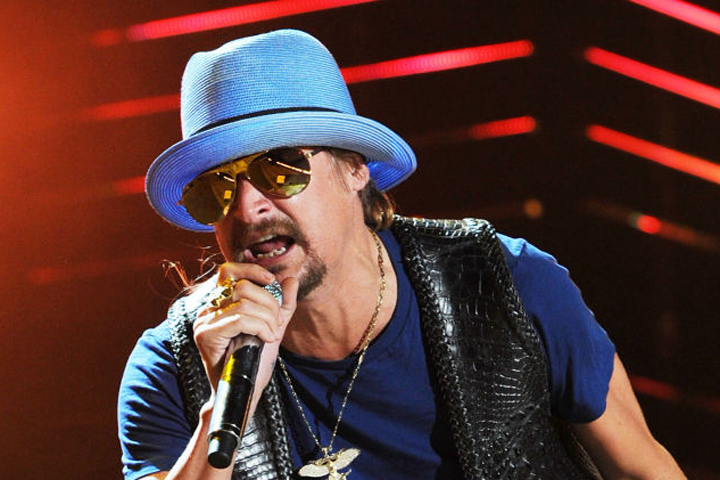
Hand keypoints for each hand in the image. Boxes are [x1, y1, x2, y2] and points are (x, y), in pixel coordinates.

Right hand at [193, 263, 297, 401]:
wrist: (245, 391)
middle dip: (269, 303)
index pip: (229, 270)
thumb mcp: (273, 327)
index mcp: (219, 303)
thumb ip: (282, 304)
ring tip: (271, 334)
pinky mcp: (205, 335)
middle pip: (243, 286)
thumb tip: (290, 279)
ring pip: (244, 303)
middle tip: (275, 324)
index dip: (251, 270)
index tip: (270, 280)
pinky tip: (266, 338)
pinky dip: (260, 327)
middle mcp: (207, 309)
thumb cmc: (255, 361)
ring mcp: (203, 322)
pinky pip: (240, 319)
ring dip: (267, 319)